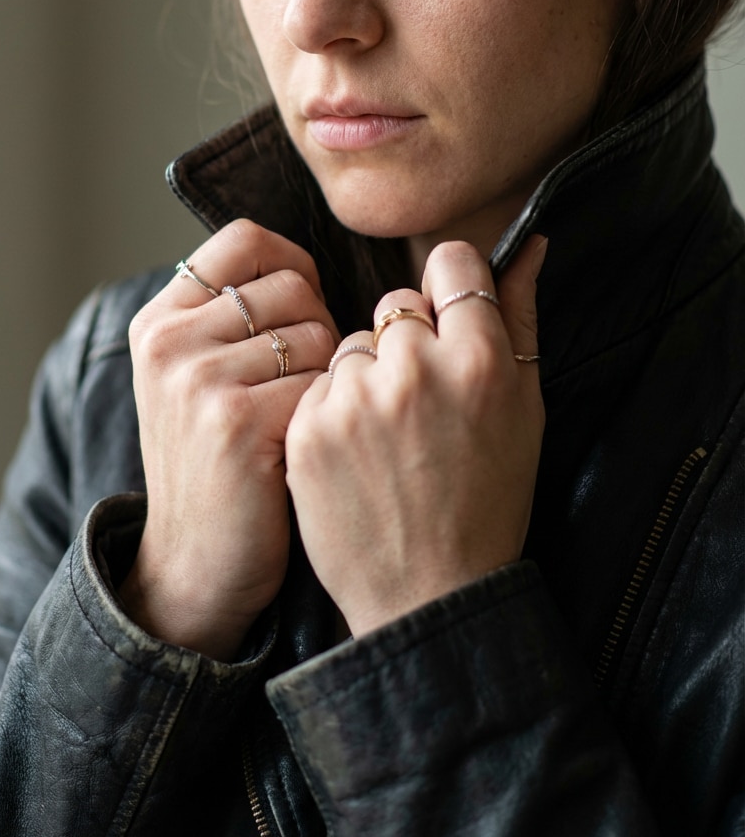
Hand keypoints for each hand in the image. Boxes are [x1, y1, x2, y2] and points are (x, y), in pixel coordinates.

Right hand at [121, 220, 337, 660]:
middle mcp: (168, 341)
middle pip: (292, 286)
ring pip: (317, 333)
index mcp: (159, 319)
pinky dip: (328, 415)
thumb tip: (305, 265)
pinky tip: (303, 447)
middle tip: (302, 385)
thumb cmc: (217, 463)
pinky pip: (323, 384)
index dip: (292, 265)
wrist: (194, 565)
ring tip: (299, 419)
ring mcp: (197, 381)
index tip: (304, 308)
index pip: (244, 240)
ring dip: (328, 377)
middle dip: (319, 329)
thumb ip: (231, 316)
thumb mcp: (197, 377)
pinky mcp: (235, 423)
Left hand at [284, 236, 546, 638]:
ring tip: (387, 439)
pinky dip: (333, 412)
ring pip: (352, 346)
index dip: (451, 290)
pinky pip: (319, 386)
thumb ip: (520, 318)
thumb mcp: (526, 410)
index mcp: (480, 360)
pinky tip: (356, 456)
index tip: (449, 319)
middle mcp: (415, 369)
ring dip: (366, 377)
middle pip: (395, 304)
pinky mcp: (308, 429)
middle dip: (407, 341)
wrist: (429, 593)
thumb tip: (527, 243)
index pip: (452, 264)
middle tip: (420, 404)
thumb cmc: (489, 500)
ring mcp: (355, 400)